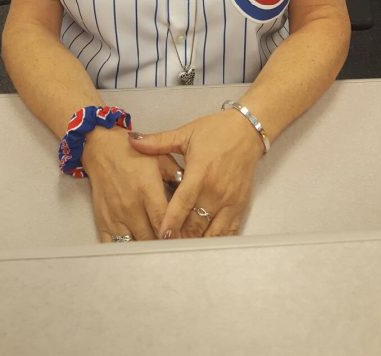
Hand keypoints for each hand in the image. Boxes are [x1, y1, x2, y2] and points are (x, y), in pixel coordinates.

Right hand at [81, 127, 181, 241]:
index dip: (175, 234)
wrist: (102, 148)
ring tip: (159, 251)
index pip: (162, 221)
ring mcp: (116, 216)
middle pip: (151, 238)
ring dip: (147, 249)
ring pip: (135, 245)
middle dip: (164, 244)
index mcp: (146, 190)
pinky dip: (126, 251)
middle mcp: (131, 206)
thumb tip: (193, 193)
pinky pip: (114, 246)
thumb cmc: (132, 153)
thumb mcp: (160, 158)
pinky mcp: (103, 221)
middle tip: (175, 247)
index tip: (184, 239)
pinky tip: (137, 251)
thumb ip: (177, 177)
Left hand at [128, 110, 263, 238]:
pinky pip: (228, 232)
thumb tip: (133, 141)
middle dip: (179, 237)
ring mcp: (229, 201)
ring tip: (179, 250)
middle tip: (163, 247)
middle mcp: (215, 190)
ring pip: (211, 232)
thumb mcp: (186, 133)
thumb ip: (159, 141)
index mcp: (200, 171)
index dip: (172, 221)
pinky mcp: (239, 206)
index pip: (184, 202)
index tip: (160, 235)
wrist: (247, 131)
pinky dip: (214, 242)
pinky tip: (202, 247)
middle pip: (195, 223)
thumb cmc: (216, 131)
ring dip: (195, 242)